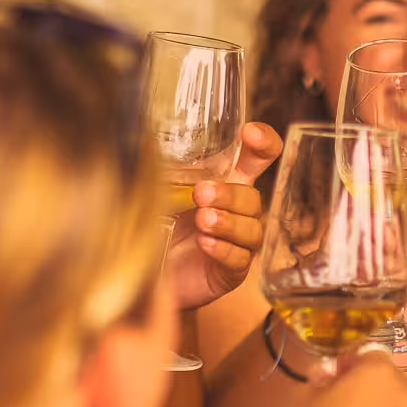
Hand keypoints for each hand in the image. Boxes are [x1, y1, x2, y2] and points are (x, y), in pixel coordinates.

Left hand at [168, 123, 282, 309]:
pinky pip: (239, 259)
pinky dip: (223, 250)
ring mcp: (239, 243)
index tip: (249, 133)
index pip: (258, 159)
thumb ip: (163, 170)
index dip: (264, 143)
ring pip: (251, 229)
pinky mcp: (231, 272)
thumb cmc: (159, 225)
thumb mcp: (160, 192)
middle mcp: (238, 211)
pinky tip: (205, 243)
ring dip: (228, 222)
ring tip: (203, 220)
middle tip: (201, 193)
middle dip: (230, 194)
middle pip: (252, 197)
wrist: (150, 273)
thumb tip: (141, 141)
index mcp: (227, 184)